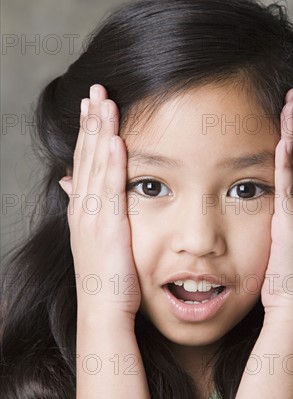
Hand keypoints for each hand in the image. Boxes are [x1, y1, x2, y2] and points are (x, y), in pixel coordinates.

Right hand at [58, 84, 140, 324]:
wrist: (103, 309)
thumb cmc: (106, 279)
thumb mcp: (94, 239)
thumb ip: (88, 209)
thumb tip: (72, 184)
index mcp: (83, 210)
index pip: (84, 162)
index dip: (87, 133)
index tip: (91, 106)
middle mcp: (83, 208)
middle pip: (86, 156)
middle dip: (91, 121)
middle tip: (95, 89)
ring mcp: (92, 216)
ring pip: (94, 165)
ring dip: (99, 132)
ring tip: (104, 101)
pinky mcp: (106, 226)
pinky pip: (108, 188)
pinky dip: (110, 162)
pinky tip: (114, 138)